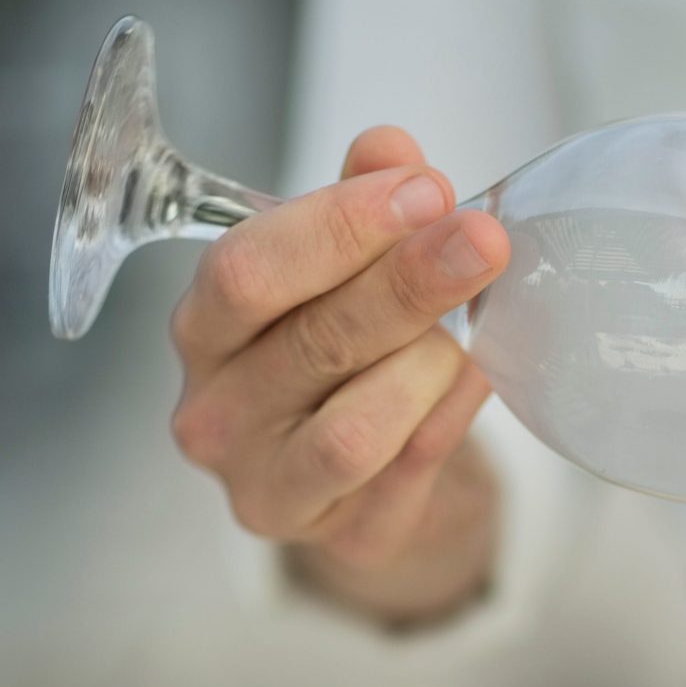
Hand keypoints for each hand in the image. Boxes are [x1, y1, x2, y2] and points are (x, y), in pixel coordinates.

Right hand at [169, 126, 509, 624]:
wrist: (361, 469)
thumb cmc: (334, 351)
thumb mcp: (337, 265)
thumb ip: (359, 202)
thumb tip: (388, 148)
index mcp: (203, 330)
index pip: (246, 271)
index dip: (339, 226)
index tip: (423, 188)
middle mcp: (215, 416)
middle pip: (313, 341)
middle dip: (409, 281)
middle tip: (482, 239)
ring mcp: (268, 487)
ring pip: (358, 427)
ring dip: (430, 364)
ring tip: (468, 331)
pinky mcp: (340, 538)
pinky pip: (408, 473)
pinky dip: (452, 416)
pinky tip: (481, 375)